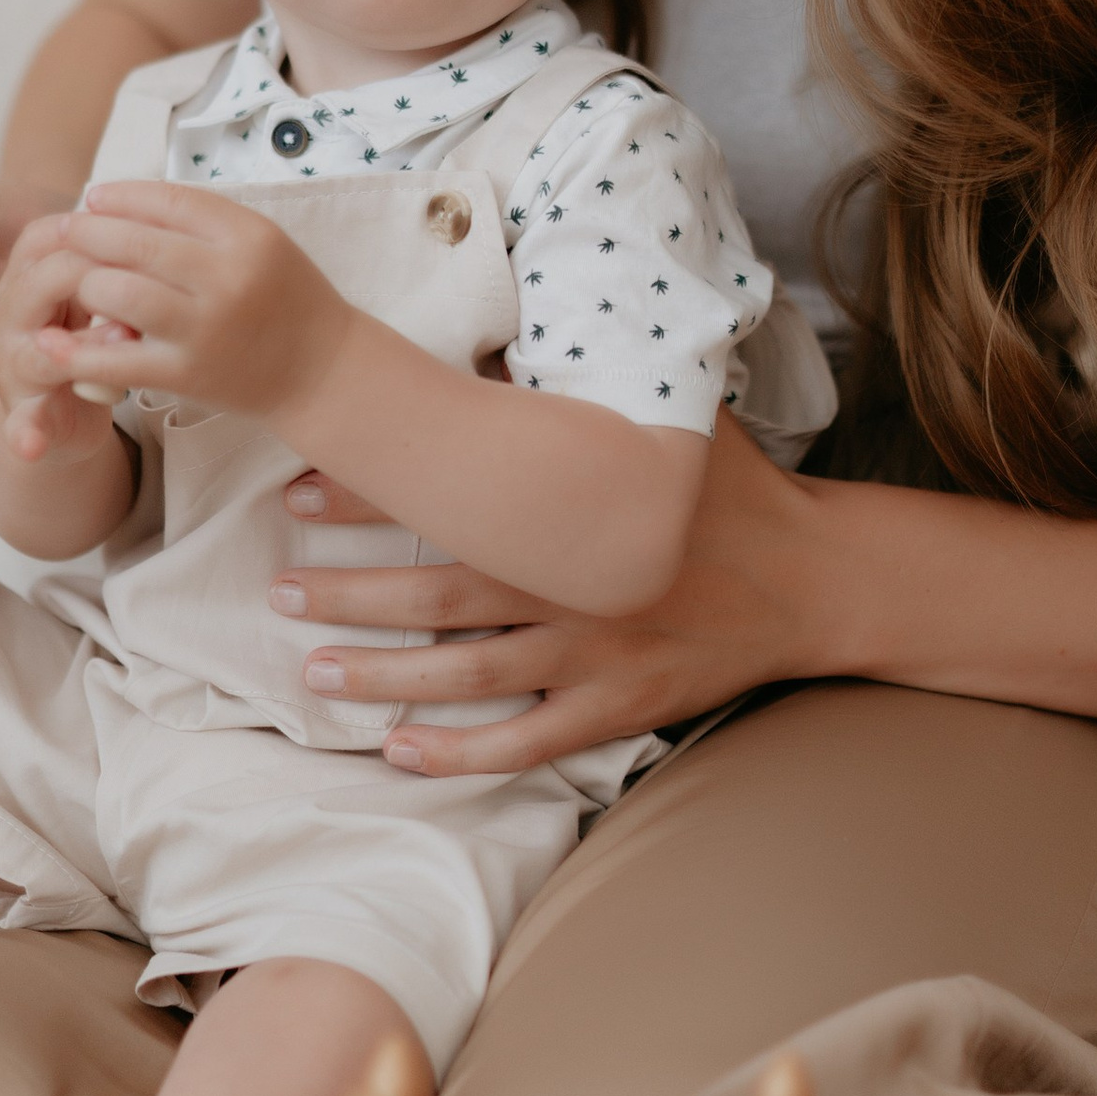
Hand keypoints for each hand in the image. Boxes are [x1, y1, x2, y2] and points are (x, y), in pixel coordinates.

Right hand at [0, 214, 148, 467]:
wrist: (62, 408)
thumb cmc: (90, 330)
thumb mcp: (100, 287)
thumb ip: (116, 259)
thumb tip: (161, 230)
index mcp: (26, 272)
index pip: (50, 233)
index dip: (101, 231)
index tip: (152, 234)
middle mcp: (9, 313)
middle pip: (48, 279)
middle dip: (101, 278)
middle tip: (156, 287)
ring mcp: (13, 365)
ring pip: (41, 350)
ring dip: (89, 346)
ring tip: (129, 340)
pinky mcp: (26, 414)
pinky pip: (24, 422)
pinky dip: (29, 432)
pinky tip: (36, 445)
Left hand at [38, 182, 348, 423]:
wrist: (322, 372)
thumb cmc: (286, 300)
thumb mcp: (262, 242)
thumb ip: (203, 220)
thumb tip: (124, 200)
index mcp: (250, 236)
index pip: (169, 200)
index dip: (122, 195)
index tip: (94, 197)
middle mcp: (228, 278)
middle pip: (136, 242)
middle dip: (88, 232)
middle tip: (66, 231)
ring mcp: (206, 328)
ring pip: (118, 292)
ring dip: (85, 282)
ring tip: (74, 279)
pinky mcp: (187, 374)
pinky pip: (117, 359)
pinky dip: (78, 350)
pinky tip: (52, 341)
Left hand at [270, 414, 831, 773]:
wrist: (815, 576)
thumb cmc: (732, 488)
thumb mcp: (662, 419)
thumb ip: (577, 388)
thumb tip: (492, 340)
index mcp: (576, 513)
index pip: (453, 502)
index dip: (371, 498)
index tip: (303, 492)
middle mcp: (576, 588)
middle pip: (441, 596)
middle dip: (353, 594)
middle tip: (280, 591)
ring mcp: (596, 656)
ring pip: (468, 674)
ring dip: (384, 677)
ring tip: (314, 673)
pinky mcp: (618, 709)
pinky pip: (525, 743)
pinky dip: (460, 754)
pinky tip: (399, 753)